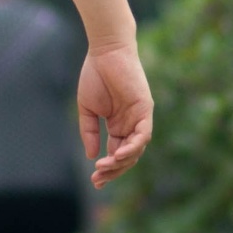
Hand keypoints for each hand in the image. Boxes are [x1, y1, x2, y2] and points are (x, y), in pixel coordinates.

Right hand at [79, 42, 154, 186]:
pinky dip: (133, 147)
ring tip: (105, 168)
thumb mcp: (87, 110)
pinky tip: (119, 155)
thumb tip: (92, 156)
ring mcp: (140, 117)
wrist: (105, 52)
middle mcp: (131, 124)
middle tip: (98, 179)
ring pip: (136, 149)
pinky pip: (143, 134)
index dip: (107, 169)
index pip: (116, 153)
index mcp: (118, 125)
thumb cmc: (95, 75)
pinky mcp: (145, 109)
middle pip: (127, 156)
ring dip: (122, 162)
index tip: (94, 181)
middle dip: (114, 170)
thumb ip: (90, 133)